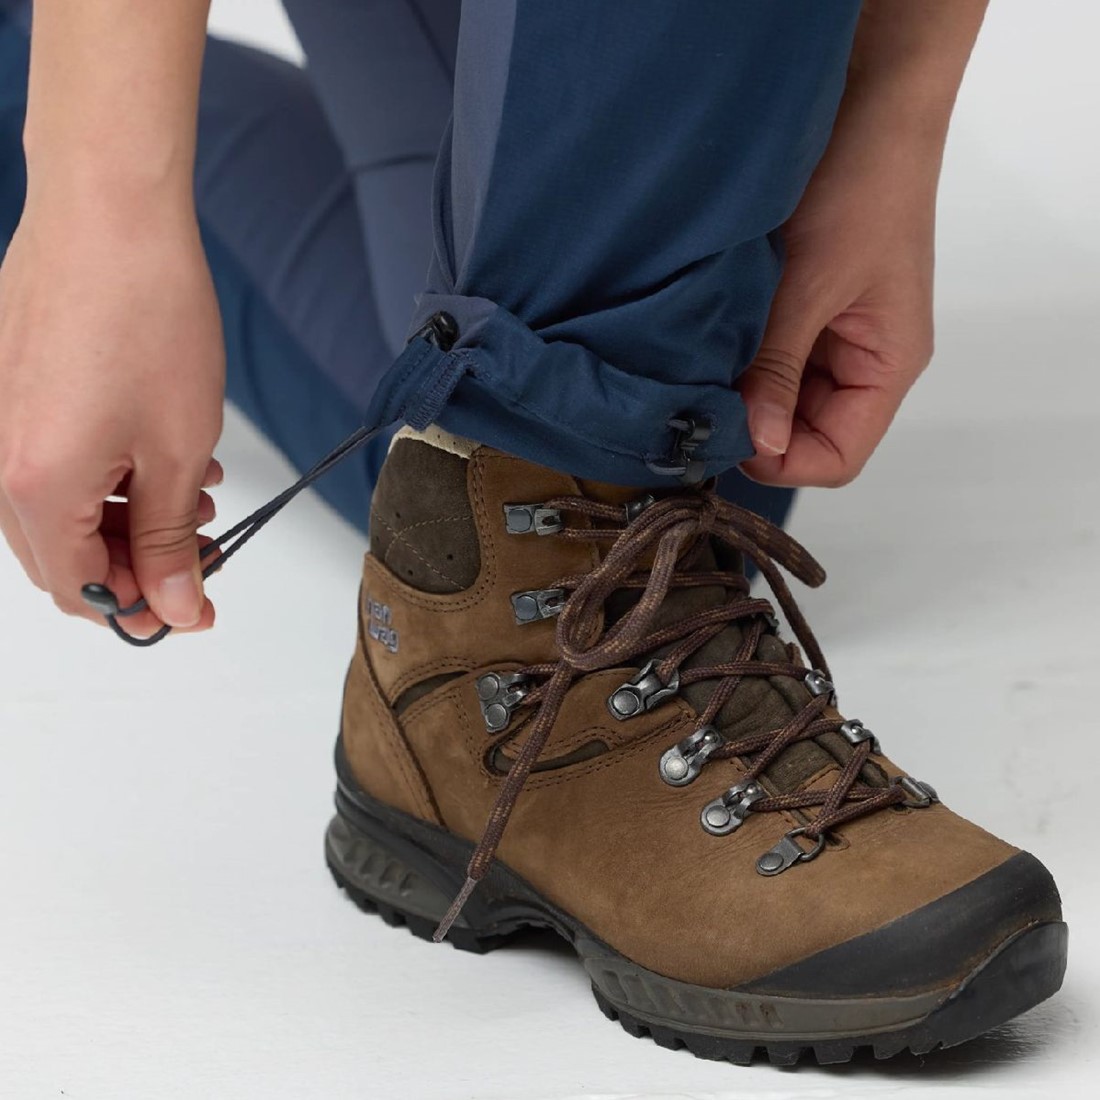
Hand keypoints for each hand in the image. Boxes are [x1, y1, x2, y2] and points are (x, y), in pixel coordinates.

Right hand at [0, 204, 224, 633]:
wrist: (109, 213)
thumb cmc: (147, 315)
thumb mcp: (178, 448)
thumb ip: (171, 539)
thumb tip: (174, 605)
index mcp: (37, 487)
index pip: (81, 589)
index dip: (143, 609)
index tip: (192, 604)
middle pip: (63, 556)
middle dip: (136, 565)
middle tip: (198, 550)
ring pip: (60, 511)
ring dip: (128, 519)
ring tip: (193, 496)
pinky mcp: (8, 390)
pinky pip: (50, 462)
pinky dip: (105, 477)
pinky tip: (159, 457)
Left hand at [738, 111, 939, 487]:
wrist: (867, 101)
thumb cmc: (862, 186)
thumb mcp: (812, 284)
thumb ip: (780, 367)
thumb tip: (758, 443)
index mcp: (887, 366)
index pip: (837, 458)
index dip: (782, 462)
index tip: (724, 435)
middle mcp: (861, 362)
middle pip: (804, 434)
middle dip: (754, 424)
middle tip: (697, 400)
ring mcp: (830, 338)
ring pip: (780, 398)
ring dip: (743, 389)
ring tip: (703, 361)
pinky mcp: (803, 311)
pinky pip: (770, 357)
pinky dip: (740, 358)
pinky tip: (710, 338)